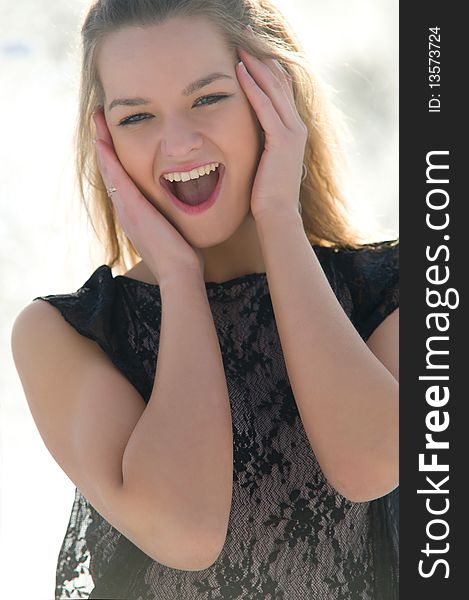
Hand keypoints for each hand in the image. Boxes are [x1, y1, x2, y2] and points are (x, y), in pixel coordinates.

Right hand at [93, 107, 204, 282]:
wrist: (178, 273)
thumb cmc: (183, 256)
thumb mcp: (176, 231)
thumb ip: (174, 218)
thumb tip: (187, 210)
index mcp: (135, 216)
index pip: (122, 182)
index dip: (116, 160)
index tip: (115, 139)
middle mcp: (126, 212)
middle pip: (110, 173)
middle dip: (105, 146)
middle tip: (100, 122)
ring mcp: (127, 210)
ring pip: (109, 172)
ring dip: (103, 146)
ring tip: (98, 123)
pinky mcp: (133, 209)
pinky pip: (117, 179)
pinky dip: (108, 159)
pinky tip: (103, 140)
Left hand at [236, 47, 307, 221]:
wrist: (276, 216)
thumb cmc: (265, 194)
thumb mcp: (263, 161)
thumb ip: (260, 143)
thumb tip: (243, 134)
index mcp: (292, 130)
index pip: (280, 90)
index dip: (265, 68)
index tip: (247, 50)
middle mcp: (296, 127)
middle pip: (279, 81)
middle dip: (260, 57)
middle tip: (243, 36)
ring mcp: (291, 133)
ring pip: (273, 89)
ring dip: (255, 64)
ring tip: (240, 44)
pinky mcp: (281, 141)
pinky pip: (265, 107)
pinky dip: (252, 87)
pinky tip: (238, 71)